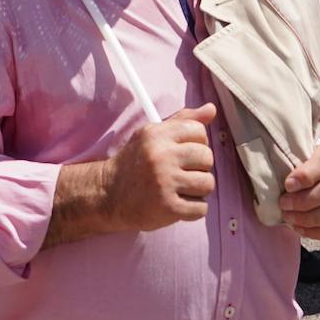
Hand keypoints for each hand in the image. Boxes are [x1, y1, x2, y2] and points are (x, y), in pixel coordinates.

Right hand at [105, 104, 216, 231]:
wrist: (107, 194)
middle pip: (207, 158)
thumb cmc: (134, 163)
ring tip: (181, 189)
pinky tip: (178, 204)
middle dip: (200, 168)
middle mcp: (161, 156)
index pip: (199, 132)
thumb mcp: (152, 135)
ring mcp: (164, 182)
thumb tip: (212, 109)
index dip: (197, 144)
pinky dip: (193, 210)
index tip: (183, 154)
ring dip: (198, 190)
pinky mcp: (168, 207)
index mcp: (157, 135)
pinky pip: (201, 208)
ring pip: (208, 183)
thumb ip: (182, 121)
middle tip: (183, 173)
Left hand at [280, 144, 319, 240]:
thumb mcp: (306, 156)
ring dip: (309, 219)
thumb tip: (281, 182)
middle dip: (303, 202)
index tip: (287, 185)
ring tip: (289, 218)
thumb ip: (296, 165)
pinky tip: (301, 229)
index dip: (304, 176)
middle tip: (284, 205)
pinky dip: (317, 233)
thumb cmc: (314, 166)